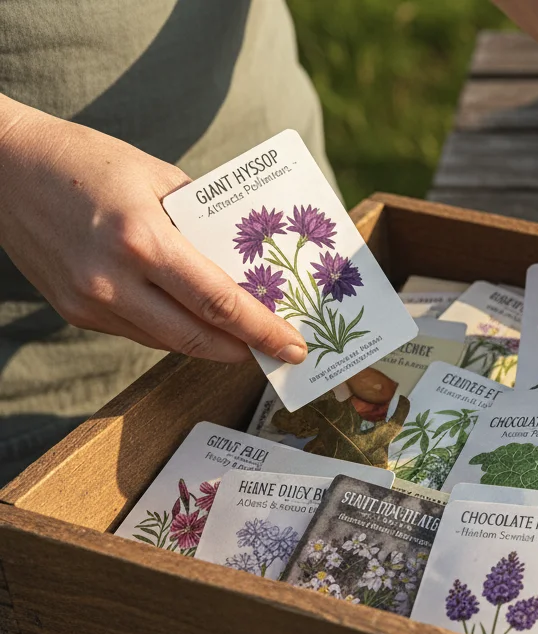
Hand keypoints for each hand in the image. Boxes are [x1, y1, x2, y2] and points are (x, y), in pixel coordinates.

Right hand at [0, 98, 307, 363]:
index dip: (261, 330)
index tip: (293, 346)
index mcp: (141, 239)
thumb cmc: (88, 162)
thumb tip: (248, 259)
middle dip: (246, 351)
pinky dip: (174, 332)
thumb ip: (203, 221)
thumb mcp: (158, 177)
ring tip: (248, 341)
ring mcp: (89, 301)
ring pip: (168, 341)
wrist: (3, 167)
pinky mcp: (74, 311)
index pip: (218, 301)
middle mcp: (113, 280)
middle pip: (197, 337)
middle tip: (281, 353)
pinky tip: (199, 324)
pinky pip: (139, 332)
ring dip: (212, 346)